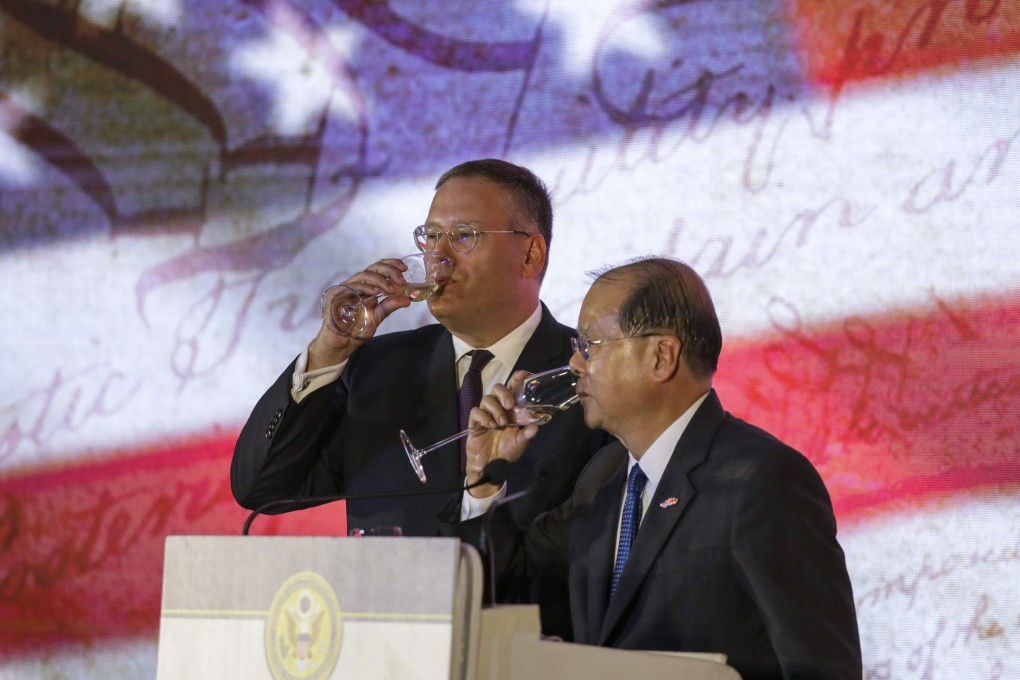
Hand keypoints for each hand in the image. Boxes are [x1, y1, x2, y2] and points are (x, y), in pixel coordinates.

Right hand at [308, 257, 413, 368]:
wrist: (341, 343)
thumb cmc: (356, 330)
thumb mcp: (377, 317)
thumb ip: (389, 306)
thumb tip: (407, 300)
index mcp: (366, 286)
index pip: (379, 268)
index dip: (391, 264)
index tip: (405, 269)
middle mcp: (356, 284)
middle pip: (373, 268)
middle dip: (390, 271)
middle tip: (402, 281)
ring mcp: (345, 288)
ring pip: (364, 275)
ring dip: (380, 280)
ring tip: (392, 289)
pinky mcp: (336, 295)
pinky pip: (352, 287)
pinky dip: (365, 287)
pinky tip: (377, 292)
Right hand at [464, 371, 538, 496]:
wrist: (491, 465)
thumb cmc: (507, 451)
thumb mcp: (521, 443)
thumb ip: (527, 435)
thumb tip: (535, 427)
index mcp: (511, 409)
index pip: (512, 389)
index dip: (516, 380)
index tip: (523, 375)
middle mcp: (498, 408)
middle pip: (497, 388)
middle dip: (504, 393)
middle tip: (510, 405)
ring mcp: (486, 414)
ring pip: (486, 399)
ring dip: (495, 409)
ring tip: (501, 423)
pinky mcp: (475, 422)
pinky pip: (476, 411)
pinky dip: (484, 417)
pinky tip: (490, 426)